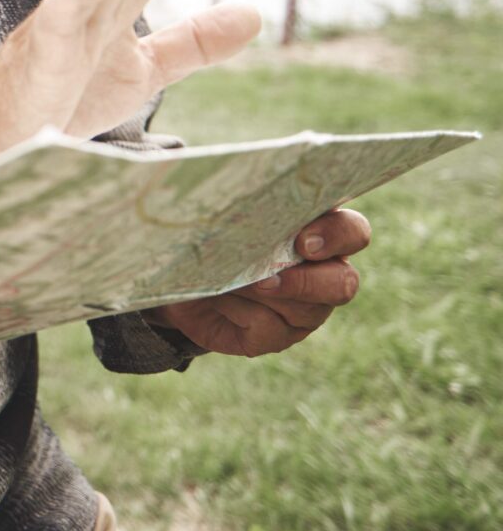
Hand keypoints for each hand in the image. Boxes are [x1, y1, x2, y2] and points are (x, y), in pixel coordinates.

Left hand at [147, 209, 370, 355]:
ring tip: (231, 281)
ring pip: (306, 310)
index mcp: (318, 233)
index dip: (338, 236)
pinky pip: (269, 329)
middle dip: (308, 281)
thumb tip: (237, 192)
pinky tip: (218, 300)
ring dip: (263, 294)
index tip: (302, 241)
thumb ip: (244, 206)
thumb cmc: (210, 235)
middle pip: (345, 283)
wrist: (178, 277)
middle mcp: (322, 274)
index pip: (353, 231)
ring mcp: (304, 311)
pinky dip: (239, 311)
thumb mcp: (224, 215)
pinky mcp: (276, 337)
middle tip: (268, 277)